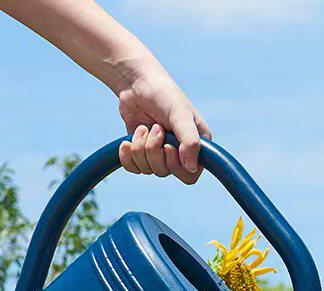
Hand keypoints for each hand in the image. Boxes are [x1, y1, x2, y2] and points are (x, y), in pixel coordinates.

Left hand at [117, 66, 211, 183]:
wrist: (135, 82)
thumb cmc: (163, 94)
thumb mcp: (180, 114)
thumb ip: (190, 141)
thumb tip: (191, 168)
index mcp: (196, 145)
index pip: (189, 175)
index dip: (176, 166)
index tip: (169, 146)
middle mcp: (179, 153)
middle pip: (165, 172)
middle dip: (154, 150)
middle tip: (155, 127)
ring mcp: (160, 154)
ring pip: (148, 170)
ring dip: (140, 148)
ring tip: (143, 127)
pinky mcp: (141, 153)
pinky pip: (134, 168)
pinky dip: (128, 156)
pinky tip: (127, 141)